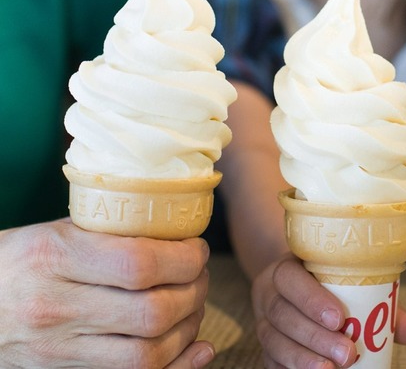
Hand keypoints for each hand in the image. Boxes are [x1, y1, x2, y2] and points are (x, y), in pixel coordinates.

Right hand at [0, 219, 213, 367]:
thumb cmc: (22, 261)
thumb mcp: (58, 232)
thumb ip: (114, 233)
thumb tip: (182, 235)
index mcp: (54, 257)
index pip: (140, 264)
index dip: (185, 259)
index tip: (196, 250)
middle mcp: (55, 307)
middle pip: (153, 312)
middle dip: (194, 292)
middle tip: (199, 276)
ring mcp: (58, 349)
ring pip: (149, 353)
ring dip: (188, 328)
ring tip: (192, 305)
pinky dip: (179, 365)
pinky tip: (197, 347)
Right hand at [252, 253, 405, 367]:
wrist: (295, 287)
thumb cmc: (331, 284)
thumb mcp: (353, 283)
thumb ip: (382, 304)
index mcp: (287, 269)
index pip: (290, 279)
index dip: (312, 300)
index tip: (340, 319)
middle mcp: (268, 294)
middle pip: (283, 315)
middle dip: (315, 337)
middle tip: (347, 354)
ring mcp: (263, 322)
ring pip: (274, 341)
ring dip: (303, 359)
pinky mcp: (265, 347)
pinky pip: (271, 361)